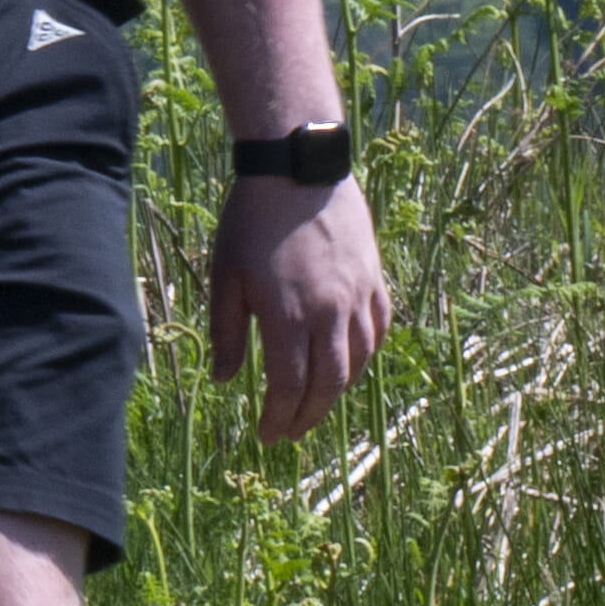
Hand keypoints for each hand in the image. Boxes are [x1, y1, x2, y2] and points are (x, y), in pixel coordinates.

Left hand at [204, 166, 393, 441]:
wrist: (298, 170)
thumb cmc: (251, 222)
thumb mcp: (226, 276)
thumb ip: (228, 333)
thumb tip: (225, 381)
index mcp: (288, 316)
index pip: (289, 387)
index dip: (279, 418)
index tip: (267, 435)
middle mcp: (330, 313)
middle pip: (328, 385)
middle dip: (308, 416)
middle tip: (291, 432)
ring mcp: (358, 297)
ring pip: (358, 362)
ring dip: (337, 391)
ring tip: (317, 404)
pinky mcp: (375, 280)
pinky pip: (378, 330)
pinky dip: (366, 355)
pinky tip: (351, 362)